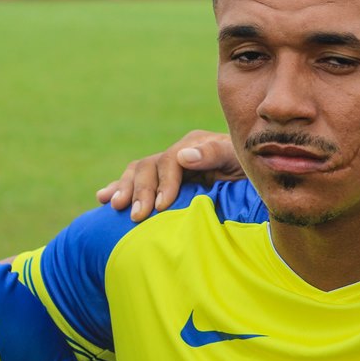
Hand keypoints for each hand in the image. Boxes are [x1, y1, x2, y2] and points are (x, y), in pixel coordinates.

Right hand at [96, 130, 242, 220]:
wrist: (256, 178)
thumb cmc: (250, 170)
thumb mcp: (238, 159)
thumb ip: (215, 154)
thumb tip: (183, 156)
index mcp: (195, 145)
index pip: (170, 161)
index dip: (164, 183)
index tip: (161, 206)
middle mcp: (178, 153)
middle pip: (149, 166)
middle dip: (141, 191)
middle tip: (137, 215)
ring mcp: (168, 167)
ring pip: (137, 172)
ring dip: (125, 188)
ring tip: (114, 206)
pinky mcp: (163, 181)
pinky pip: (136, 181)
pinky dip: (119, 188)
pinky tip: (103, 198)